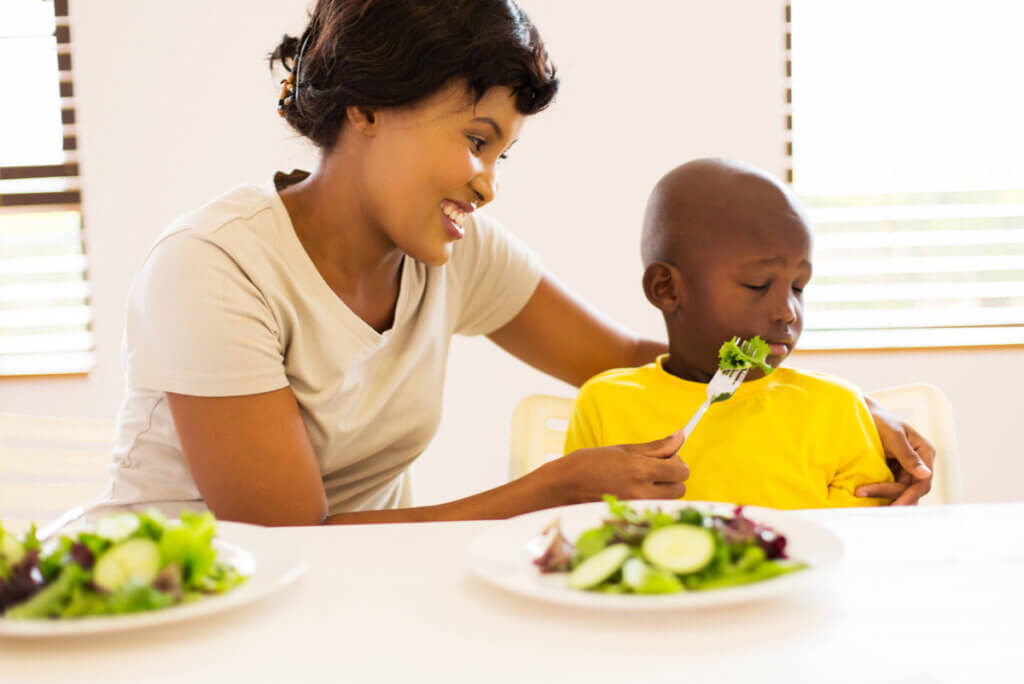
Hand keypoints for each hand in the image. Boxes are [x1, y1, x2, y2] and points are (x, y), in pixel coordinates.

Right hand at [545, 430, 689, 503]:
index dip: (676, 463)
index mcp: (640, 469)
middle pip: (680, 488)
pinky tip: (636, 495)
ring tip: (644, 483)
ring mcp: (636, 507)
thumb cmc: (591, 463)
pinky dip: (653, 502)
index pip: (680, 470)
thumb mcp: (624, 450)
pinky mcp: (631, 517)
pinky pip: (656, 510)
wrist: (564, 485)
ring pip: (671, 501)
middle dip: (672, 478)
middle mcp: (641, 491)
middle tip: (653, 471)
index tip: (665, 460)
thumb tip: (681, 435)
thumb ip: (656, 446)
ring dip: (665, 491)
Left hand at [859, 398, 936, 504]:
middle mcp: (919, 464)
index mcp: (925, 453)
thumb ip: (907, 455)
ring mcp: (905, 469)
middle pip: (909, 490)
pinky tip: (866, 499)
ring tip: (864, 501)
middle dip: (889, 496)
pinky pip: (889, 488)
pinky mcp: (892, 472)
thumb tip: (926, 474)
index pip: (923, 483)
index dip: (910, 496)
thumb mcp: (893, 435)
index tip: (894, 505)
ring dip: (883, 497)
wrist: (862, 413)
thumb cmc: (879, 419)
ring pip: (899, 492)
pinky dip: (879, 494)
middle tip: (864, 495)